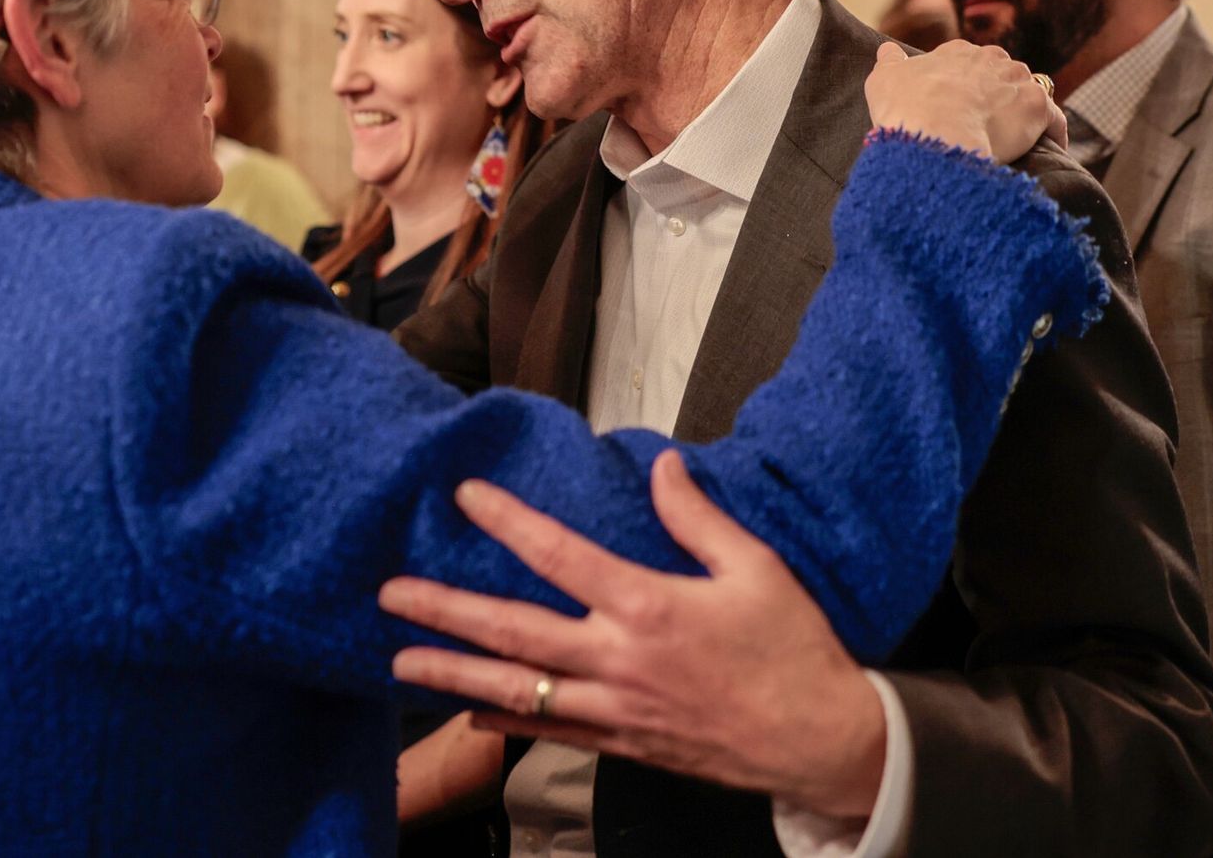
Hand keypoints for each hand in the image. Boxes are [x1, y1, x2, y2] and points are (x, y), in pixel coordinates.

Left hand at [379, 451, 886, 818]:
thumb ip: (699, 518)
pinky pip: (549, 733)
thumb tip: (662, 465)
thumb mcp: (757, 569)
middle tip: (389, 595)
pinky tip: (465, 713)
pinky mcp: (623, 746)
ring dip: (453, 674)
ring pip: (516, 691)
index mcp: (648, 607)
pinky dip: (503, 724)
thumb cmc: (794, 650)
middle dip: (445, 611)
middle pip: (513, 632)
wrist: (823, 743)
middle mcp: (618, 661)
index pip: (559, 555)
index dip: (507, 521)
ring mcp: (614, 710)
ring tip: (398, 662)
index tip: (465, 495)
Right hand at [864, 39, 1065, 160]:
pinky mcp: (1038, 107)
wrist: (934, 133)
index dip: (964, 84)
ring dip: (1024, 111)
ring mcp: (1018, 81)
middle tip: (984, 122)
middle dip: (998, 94)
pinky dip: (1052, 133)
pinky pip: (1053, 120)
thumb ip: (890, 62)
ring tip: (1014, 138)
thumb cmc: (906, 108)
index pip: (969, 63)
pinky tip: (1046, 148)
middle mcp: (993, 58)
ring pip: (1029, 94)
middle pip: (1002, 75)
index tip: (958, 104)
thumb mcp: (884, 79)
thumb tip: (888, 51)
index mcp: (958, 52)